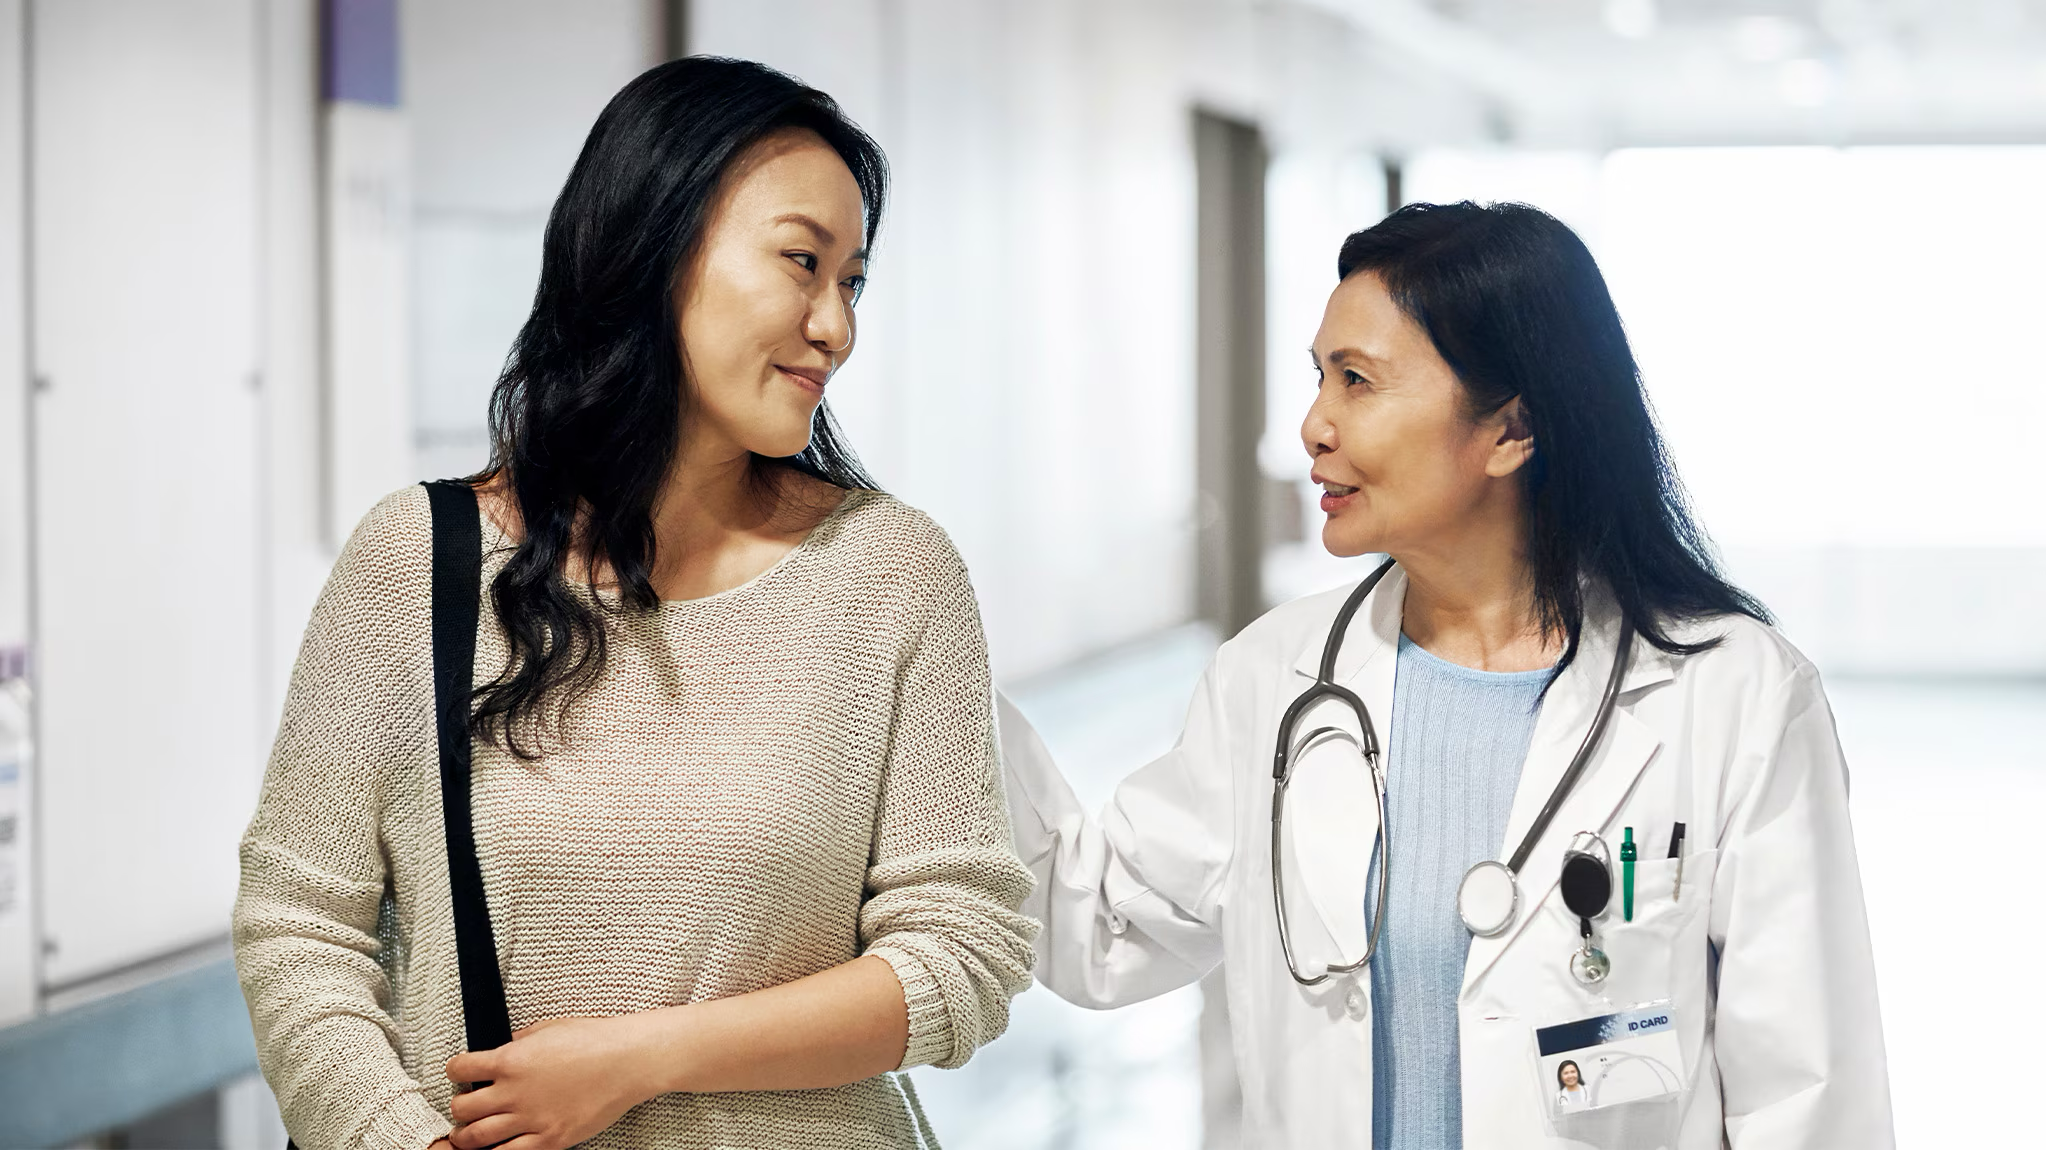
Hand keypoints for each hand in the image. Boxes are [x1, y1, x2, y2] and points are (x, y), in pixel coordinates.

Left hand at [445, 1016, 658, 1149]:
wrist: (629, 1060)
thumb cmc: (595, 1040)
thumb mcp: (549, 1028)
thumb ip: (519, 1042)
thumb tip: (503, 1049)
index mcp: (511, 1059)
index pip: (460, 1068)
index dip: (456, 1069)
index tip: (461, 1072)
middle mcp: (514, 1092)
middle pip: (462, 1108)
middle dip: (459, 1106)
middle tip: (465, 1106)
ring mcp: (531, 1119)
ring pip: (476, 1138)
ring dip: (466, 1136)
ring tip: (467, 1134)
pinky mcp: (550, 1139)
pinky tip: (496, 1148)